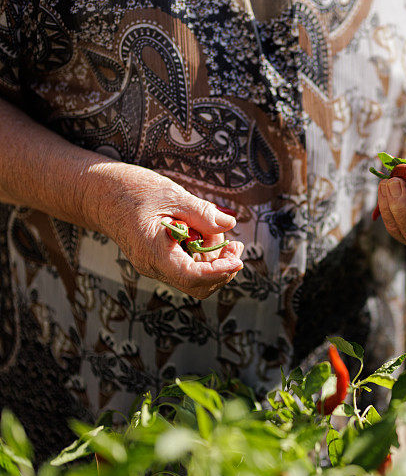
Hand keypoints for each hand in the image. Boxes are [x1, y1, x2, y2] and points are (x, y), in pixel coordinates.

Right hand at [87, 163, 243, 298]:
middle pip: (197, 285)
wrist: (97, 193)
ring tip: (217, 230)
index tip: (237, 259)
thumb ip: (201, 212)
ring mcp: (155, 266)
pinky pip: (186, 267)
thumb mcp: (171, 195)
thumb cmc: (130, 190)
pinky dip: (202, 255)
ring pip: (194, 278)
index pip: (191, 277)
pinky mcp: (158, 260)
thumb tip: (229, 224)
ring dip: (214, 261)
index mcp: (153, 253)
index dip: (219, 272)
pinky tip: (206, 232)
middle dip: (222, 270)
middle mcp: (153, 266)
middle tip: (236, 246)